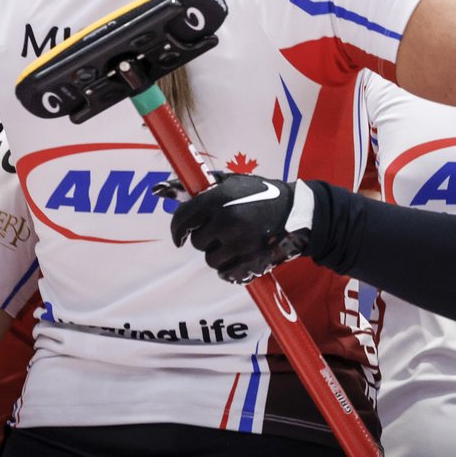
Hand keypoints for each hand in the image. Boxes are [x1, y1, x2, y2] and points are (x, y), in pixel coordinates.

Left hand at [167, 173, 312, 283]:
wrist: (296, 211)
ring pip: (211, 260)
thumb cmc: (258, 194)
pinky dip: (230, 269)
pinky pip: (226, 274)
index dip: (178, 230)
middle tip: (222, 231)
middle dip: (206, 239)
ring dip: (219, 254)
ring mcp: (241, 244)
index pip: (183, 219)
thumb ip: (198, 187)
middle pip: (198, 243)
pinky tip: (240, 256)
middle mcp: (228, 221)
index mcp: (219, 198)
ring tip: (235, 242)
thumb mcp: (230, 182)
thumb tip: (160, 189)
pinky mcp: (252, 262)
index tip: (180, 237)